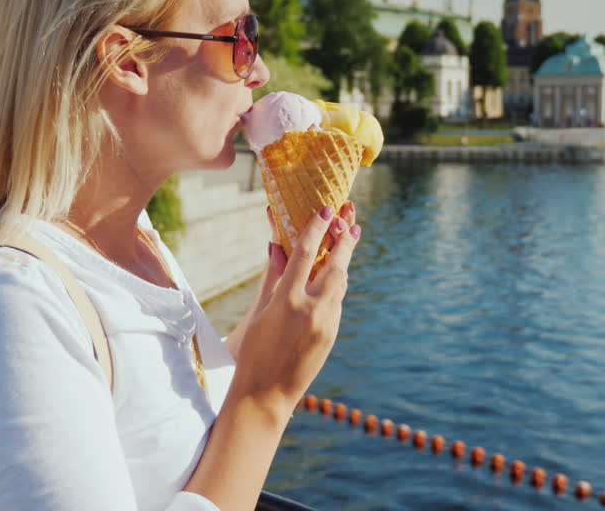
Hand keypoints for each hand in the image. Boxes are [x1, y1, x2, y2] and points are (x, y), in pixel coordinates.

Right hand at [230, 202, 360, 418]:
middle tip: (351, 219)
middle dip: (345, 240)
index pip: (306, 253)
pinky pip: (338, 301)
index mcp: (286, 299)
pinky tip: (334, 275)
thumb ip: (273, 276)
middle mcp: (311, 308)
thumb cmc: (254, 351)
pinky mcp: (333, 334)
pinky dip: (336, 284)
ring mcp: (326, 323)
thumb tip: (276, 243)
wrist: (266, 394)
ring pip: (341, 282)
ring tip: (346, 240)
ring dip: (343, 261)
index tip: (327, 209)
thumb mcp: (260, 310)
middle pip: (335, 264)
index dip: (318, 227)